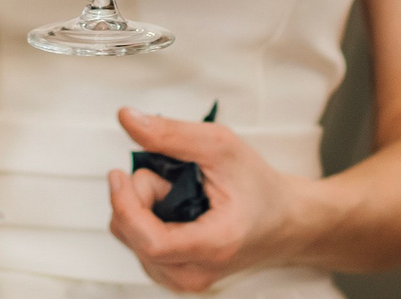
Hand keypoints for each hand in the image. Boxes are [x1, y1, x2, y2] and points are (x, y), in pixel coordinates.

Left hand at [105, 108, 309, 292]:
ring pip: (131, 241)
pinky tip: (174, 211)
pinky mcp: (175, 279)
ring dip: (143, 208)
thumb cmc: (257, 185)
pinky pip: (138, 246)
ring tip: (181, 195)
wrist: (281, 220)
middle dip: (141, 196)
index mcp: (215, 245)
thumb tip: (127, 118)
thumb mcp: (221, 146)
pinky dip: (145, 221)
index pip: (153, 242)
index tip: (119, 174)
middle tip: (173, 178)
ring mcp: (185, 282)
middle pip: (134, 236)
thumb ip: (171, 134)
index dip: (127, 207)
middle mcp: (196, 275)